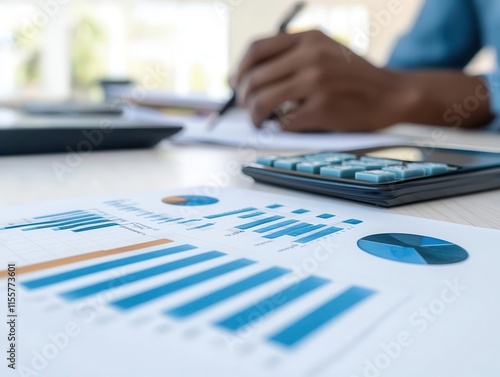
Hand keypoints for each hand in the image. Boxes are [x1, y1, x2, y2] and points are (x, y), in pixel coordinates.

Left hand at [233, 30, 406, 131]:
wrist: (392, 94)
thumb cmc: (355, 77)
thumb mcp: (326, 51)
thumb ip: (293, 57)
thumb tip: (253, 77)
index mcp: (308, 39)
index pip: (256, 49)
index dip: (240, 69)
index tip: (237, 83)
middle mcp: (310, 56)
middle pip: (254, 78)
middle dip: (244, 98)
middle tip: (247, 108)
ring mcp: (316, 81)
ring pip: (262, 101)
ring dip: (254, 116)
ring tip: (260, 121)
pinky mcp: (322, 107)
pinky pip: (284, 121)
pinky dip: (278, 127)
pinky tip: (283, 127)